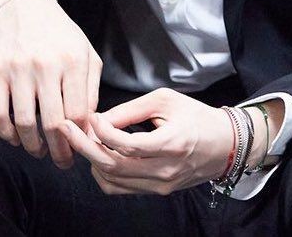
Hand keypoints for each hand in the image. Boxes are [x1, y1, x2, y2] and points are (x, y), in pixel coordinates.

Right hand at [0, 0, 102, 168]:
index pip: (78, 112)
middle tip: (62, 161)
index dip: (80, 136)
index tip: (80, 147)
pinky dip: (7, 134)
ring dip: (33, 146)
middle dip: (59, 151)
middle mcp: (46, 64)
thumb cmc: (60, 34)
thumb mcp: (86, 52)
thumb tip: (88, 124)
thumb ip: (91, 87)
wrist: (24, 7)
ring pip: (25, 123)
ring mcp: (18, 68)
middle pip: (53, 123)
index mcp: (73, 60)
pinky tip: (16, 139)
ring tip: (40, 151)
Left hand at [60, 87, 233, 194]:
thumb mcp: (165, 101)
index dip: (103, 131)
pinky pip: (120, 189)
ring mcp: (160, 185)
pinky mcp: (156, 191)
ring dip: (92, 160)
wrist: (224, 144)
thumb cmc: (196, 116)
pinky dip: (104, 173)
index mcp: (171, 144)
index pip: (126, 146)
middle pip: (113, 166)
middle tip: (67, 129)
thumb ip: (131, 110)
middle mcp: (164, 170)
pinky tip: (101, 154)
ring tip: (84, 138)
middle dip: (85, 147)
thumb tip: (101, 120)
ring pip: (112, 181)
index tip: (92, 116)